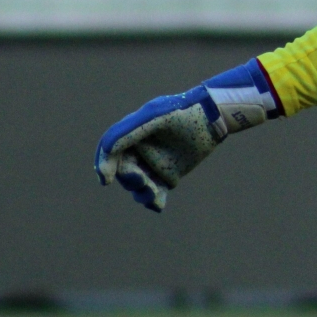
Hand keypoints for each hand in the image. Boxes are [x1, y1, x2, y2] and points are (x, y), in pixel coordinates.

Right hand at [94, 59, 280, 211]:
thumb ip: (128, 130)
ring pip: (139, 186)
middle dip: (130, 180)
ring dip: (142, 194)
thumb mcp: (153, 116)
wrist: (212, 116)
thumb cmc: (182, 110)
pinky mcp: (169, 175)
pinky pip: (157, 193)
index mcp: (131, 135)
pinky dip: (155, 201)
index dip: (104, 165)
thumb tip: (106, 150)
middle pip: (124, 172)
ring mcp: (154, 164)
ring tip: (153, 195)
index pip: (111, 152)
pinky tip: (159, 205)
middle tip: (144, 181)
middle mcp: (139, 151)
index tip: (106, 180)